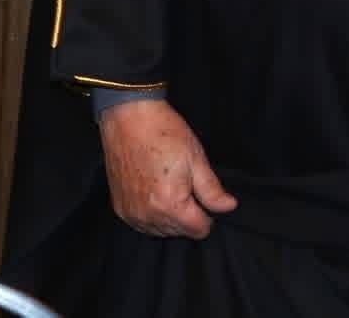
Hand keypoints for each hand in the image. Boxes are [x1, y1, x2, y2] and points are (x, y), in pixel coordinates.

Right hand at [97, 98, 238, 238]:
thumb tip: (228, 207)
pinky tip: (153, 191)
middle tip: (183, 184)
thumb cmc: (163, 132)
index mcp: (170, 205)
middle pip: (180, 232)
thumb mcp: (196, 158)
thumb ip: (212, 190)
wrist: (128, 116)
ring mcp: (131, 213)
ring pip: (161, 230)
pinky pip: (142, 224)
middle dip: (187, 214)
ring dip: (169, 216)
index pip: (199, 229)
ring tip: (167, 185)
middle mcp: (148, 215)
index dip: (206, 212)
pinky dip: (151, 214)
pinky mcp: (120, 207)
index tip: (201, 194)